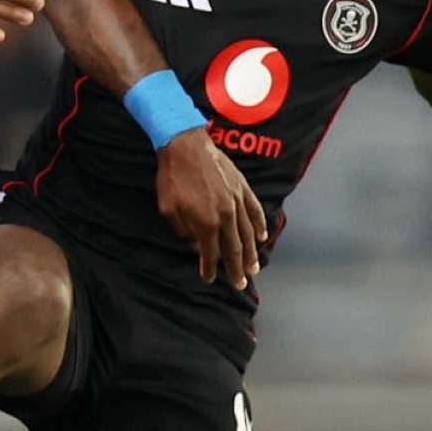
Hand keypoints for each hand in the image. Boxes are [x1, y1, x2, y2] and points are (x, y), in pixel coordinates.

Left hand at [156, 128, 264, 287]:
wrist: (185, 145)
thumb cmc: (172, 178)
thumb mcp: (169, 209)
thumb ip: (184, 231)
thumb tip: (196, 244)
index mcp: (206, 222)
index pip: (211, 253)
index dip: (210, 268)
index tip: (209, 278)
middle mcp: (226, 215)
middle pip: (235, 248)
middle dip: (236, 268)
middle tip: (240, 284)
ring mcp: (237, 201)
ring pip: (248, 233)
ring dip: (252, 253)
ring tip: (254, 269)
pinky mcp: (242, 187)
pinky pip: (255, 210)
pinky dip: (260, 225)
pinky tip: (263, 237)